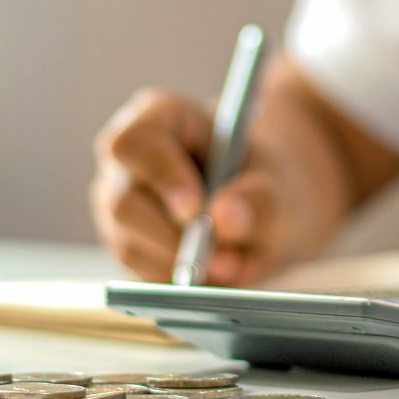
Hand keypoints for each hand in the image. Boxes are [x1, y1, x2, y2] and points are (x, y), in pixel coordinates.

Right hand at [89, 61, 352, 286]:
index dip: (161, 176)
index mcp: (159, 117)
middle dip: (174, 238)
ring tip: (233, 266)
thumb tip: (224, 218)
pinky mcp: (126, 244)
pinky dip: (178, 281)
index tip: (194, 209)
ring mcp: (119, 203)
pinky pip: (139, 273)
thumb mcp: (279, 184)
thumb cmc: (267, 181)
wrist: (267, 210)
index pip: (137, 142)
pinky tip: (215, 275)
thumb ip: (259, 199)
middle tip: (225, 259)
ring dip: (181, 265)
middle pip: (124, 202)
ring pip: (129, 244)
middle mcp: (128, 161)